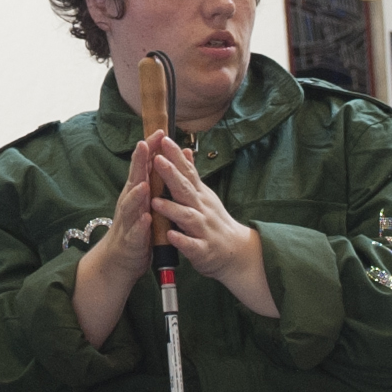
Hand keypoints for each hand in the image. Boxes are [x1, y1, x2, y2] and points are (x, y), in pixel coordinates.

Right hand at [73, 129, 168, 347]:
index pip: (143, 166)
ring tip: (144, 182)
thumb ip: (153, 179)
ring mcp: (128, 221)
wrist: (121, 260)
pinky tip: (146, 219)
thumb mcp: (146, 200)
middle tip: (144, 144)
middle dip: (139, 162)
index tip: (159, 130)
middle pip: (134, 178)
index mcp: (136, 192)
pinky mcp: (131, 241)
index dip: (150, 149)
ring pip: (131, 205)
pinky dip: (141, 225)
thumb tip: (163, 154)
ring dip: (137, 194)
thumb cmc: (137, 226)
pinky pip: (136, 232)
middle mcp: (130, 203)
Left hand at [144, 142, 275, 315]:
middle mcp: (202, 209)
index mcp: (200, 195)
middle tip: (157, 159)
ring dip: (172, 209)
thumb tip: (185, 150)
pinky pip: (191, 245)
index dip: (176, 157)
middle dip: (171, 174)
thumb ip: (192, 175)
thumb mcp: (205, 195)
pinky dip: (181, 240)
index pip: (187, 172)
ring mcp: (203, 229)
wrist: (236, 251)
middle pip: (186, 189)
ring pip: (187, 217)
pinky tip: (171, 235)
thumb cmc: (214, 221)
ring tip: (155, 201)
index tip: (164, 140)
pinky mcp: (202, 250)